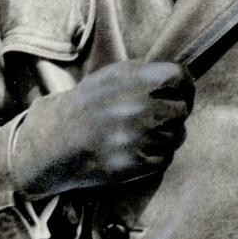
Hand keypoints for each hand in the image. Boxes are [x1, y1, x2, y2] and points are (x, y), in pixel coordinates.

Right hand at [12, 61, 193, 198]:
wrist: (52, 143)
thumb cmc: (86, 106)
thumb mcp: (112, 76)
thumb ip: (147, 74)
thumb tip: (182, 77)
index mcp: (132, 80)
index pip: (180, 77)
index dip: (185, 86)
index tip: (182, 92)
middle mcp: (136, 107)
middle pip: (182, 109)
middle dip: (175, 113)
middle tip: (160, 117)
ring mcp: (134, 137)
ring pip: (176, 136)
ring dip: (166, 136)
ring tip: (141, 134)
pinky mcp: (131, 164)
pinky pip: (164, 158)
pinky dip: (156, 156)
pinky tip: (137, 150)